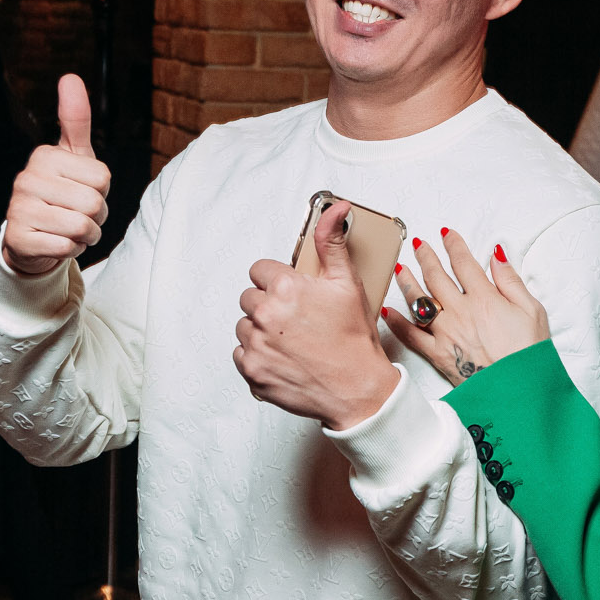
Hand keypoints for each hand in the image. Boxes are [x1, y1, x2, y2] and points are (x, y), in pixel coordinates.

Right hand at [0, 73, 109, 275]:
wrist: (32, 237)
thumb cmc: (61, 192)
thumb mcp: (73, 156)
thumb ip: (75, 119)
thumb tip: (70, 77)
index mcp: (44, 155)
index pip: (103, 177)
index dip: (102, 190)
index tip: (82, 189)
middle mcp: (26, 179)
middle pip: (94, 203)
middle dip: (96, 216)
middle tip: (78, 214)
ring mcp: (18, 209)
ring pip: (82, 227)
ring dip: (86, 235)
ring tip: (69, 228)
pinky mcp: (18, 239)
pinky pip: (66, 248)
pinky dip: (70, 250)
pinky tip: (55, 242)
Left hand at [235, 200, 400, 430]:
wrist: (358, 390)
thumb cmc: (355, 338)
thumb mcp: (348, 283)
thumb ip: (332, 242)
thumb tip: (335, 209)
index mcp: (285, 288)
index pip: (260, 271)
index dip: (279, 281)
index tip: (295, 296)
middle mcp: (264, 314)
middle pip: (250, 298)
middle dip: (269, 305)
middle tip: (298, 321)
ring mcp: (255, 345)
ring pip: (244, 326)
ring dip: (261, 331)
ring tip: (292, 341)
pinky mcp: (251, 371)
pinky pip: (242, 354)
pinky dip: (258, 357)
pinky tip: (284, 358)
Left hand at [384, 228, 550, 386]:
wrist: (519, 391)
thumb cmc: (529, 353)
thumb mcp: (532, 310)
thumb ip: (511, 280)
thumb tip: (497, 255)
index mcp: (484, 298)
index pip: (464, 263)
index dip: (454, 245)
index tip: (446, 234)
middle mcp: (460, 311)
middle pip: (436, 277)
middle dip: (426, 257)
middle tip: (419, 245)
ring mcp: (446, 333)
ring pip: (419, 301)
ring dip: (407, 282)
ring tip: (400, 268)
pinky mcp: (438, 355)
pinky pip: (411, 336)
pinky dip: (397, 323)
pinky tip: (388, 311)